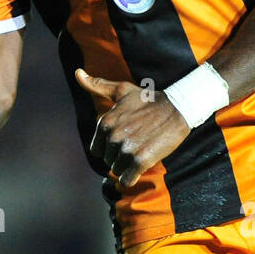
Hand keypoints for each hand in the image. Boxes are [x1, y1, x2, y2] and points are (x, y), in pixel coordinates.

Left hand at [75, 68, 190, 186]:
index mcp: (104, 123)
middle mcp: (112, 136)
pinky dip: (131, 178)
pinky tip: (140, 168)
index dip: (110, 148)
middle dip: (120, 156)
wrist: (177, 108)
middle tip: (136, 144)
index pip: (97, 150)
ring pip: (118, 170)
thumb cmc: (148, 100)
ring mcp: (126, 149)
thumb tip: (77, 73)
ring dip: (128, 166)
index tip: (125, 139)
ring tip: (141, 151)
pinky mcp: (140, 161)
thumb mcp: (122, 90)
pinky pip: (127, 180)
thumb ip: (97, 85)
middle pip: (108, 160)